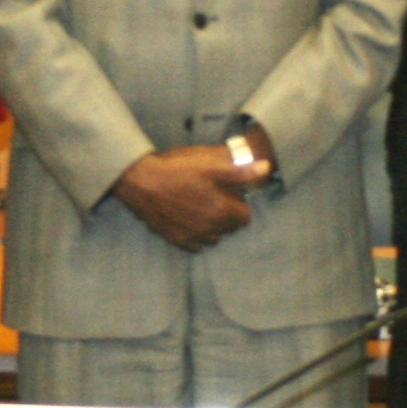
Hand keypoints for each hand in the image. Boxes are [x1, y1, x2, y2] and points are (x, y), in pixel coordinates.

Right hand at [110, 146, 255, 250]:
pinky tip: (186, 214)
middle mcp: (210, 230)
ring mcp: (192, 237)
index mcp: (222, 212)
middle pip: (230, 227)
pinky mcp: (176, 239)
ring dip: (211, 224)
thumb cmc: (176, 170)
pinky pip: (195, 242)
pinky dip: (196, 231)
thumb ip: (241, 172)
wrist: (140, 181)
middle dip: (226, 213)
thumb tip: (266, 169)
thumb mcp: (211, 165)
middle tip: (212, 194)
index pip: (245, 217)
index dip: (238, 202)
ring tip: (198, 203)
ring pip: (213, 236)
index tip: (228, 191)